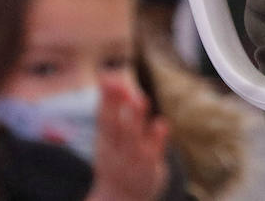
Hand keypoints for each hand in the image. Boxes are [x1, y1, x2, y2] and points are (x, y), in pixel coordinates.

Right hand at [86, 76, 169, 200]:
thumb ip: (114, 107)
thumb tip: (111, 77)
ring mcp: (133, 157)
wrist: (120, 198)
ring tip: (140, 99)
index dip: (105, 96)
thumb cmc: (117, 158)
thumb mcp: (110, 135)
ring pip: (132, 138)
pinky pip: (154, 152)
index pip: (103, 115)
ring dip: (135, 119)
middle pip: (114, 125)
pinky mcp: (150, 166)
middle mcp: (116, 148)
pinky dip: (157, 138)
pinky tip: (161, 123)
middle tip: (120, 84)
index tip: (106, 76)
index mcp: (105, 139)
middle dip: (116, 104)